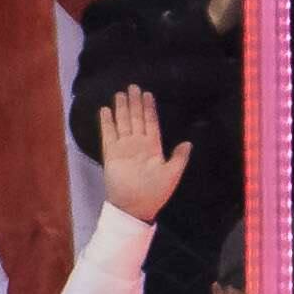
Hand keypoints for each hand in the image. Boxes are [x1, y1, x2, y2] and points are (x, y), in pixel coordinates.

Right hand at [97, 82, 189, 221]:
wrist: (135, 206)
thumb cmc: (155, 192)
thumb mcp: (173, 174)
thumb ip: (179, 157)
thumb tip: (188, 143)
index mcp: (153, 147)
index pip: (151, 122)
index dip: (149, 108)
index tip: (147, 94)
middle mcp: (138, 144)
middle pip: (136, 118)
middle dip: (135, 103)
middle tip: (133, 86)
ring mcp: (124, 147)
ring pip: (123, 123)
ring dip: (122, 109)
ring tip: (120, 94)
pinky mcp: (111, 153)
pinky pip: (108, 134)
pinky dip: (107, 123)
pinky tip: (105, 110)